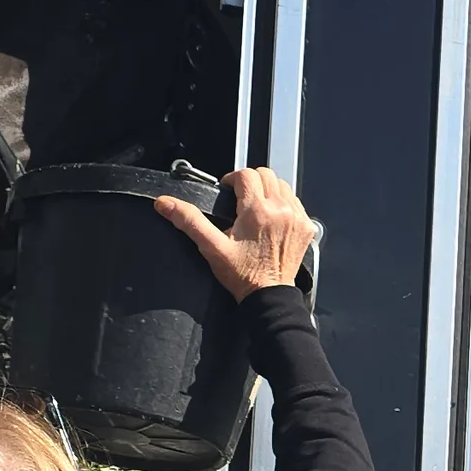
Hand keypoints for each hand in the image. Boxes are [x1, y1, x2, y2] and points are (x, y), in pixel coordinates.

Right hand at [154, 166, 316, 300]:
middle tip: (240, 197)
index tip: (227, 190)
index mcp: (257, 210)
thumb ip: (189, 221)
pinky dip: (285, 203)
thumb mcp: (212, 247)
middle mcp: (281, 209)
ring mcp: (296, 217)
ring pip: (283, 185)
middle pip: (266, 175)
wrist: (269, 296)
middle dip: (250, 181)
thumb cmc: (242, 275)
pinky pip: (296, 202)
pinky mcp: (306, 227)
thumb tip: (165, 203)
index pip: (246, 175)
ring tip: (256, 205)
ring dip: (268, 189)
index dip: (232, 179)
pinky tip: (273, 217)